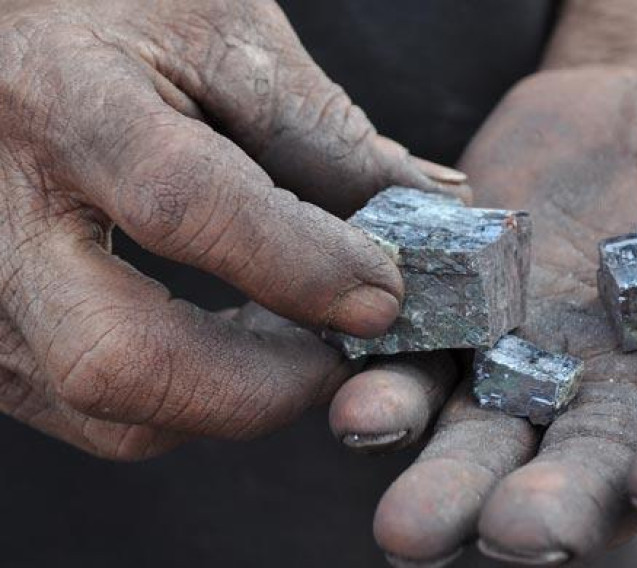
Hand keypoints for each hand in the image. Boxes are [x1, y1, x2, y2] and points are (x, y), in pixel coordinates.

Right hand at [0, 0, 467, 458]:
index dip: (303, 266)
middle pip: (115, 356)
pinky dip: (184, 399)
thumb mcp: (224, 41)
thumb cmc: (119, 18)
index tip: (387, 297)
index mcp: (65, 103)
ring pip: (105, 404)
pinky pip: (89, 407)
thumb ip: (323, 135)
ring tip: (298, 346)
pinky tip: (235, 350)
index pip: (186, 205)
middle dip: (259, 385)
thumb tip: (427, 214)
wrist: (17, 39)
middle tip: (341, 358)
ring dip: (228, 400)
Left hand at [329, 67, 636, 564]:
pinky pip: (420, 363)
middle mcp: (616, 394)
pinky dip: (388, 389)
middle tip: (514, 537)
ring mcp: (530, 362)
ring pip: (486, 440)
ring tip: (407, 526)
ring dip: (447, 482)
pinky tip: (356, 406)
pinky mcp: (463, 319)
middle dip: (550, 508)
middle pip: (584, 470)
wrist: (633, 108)